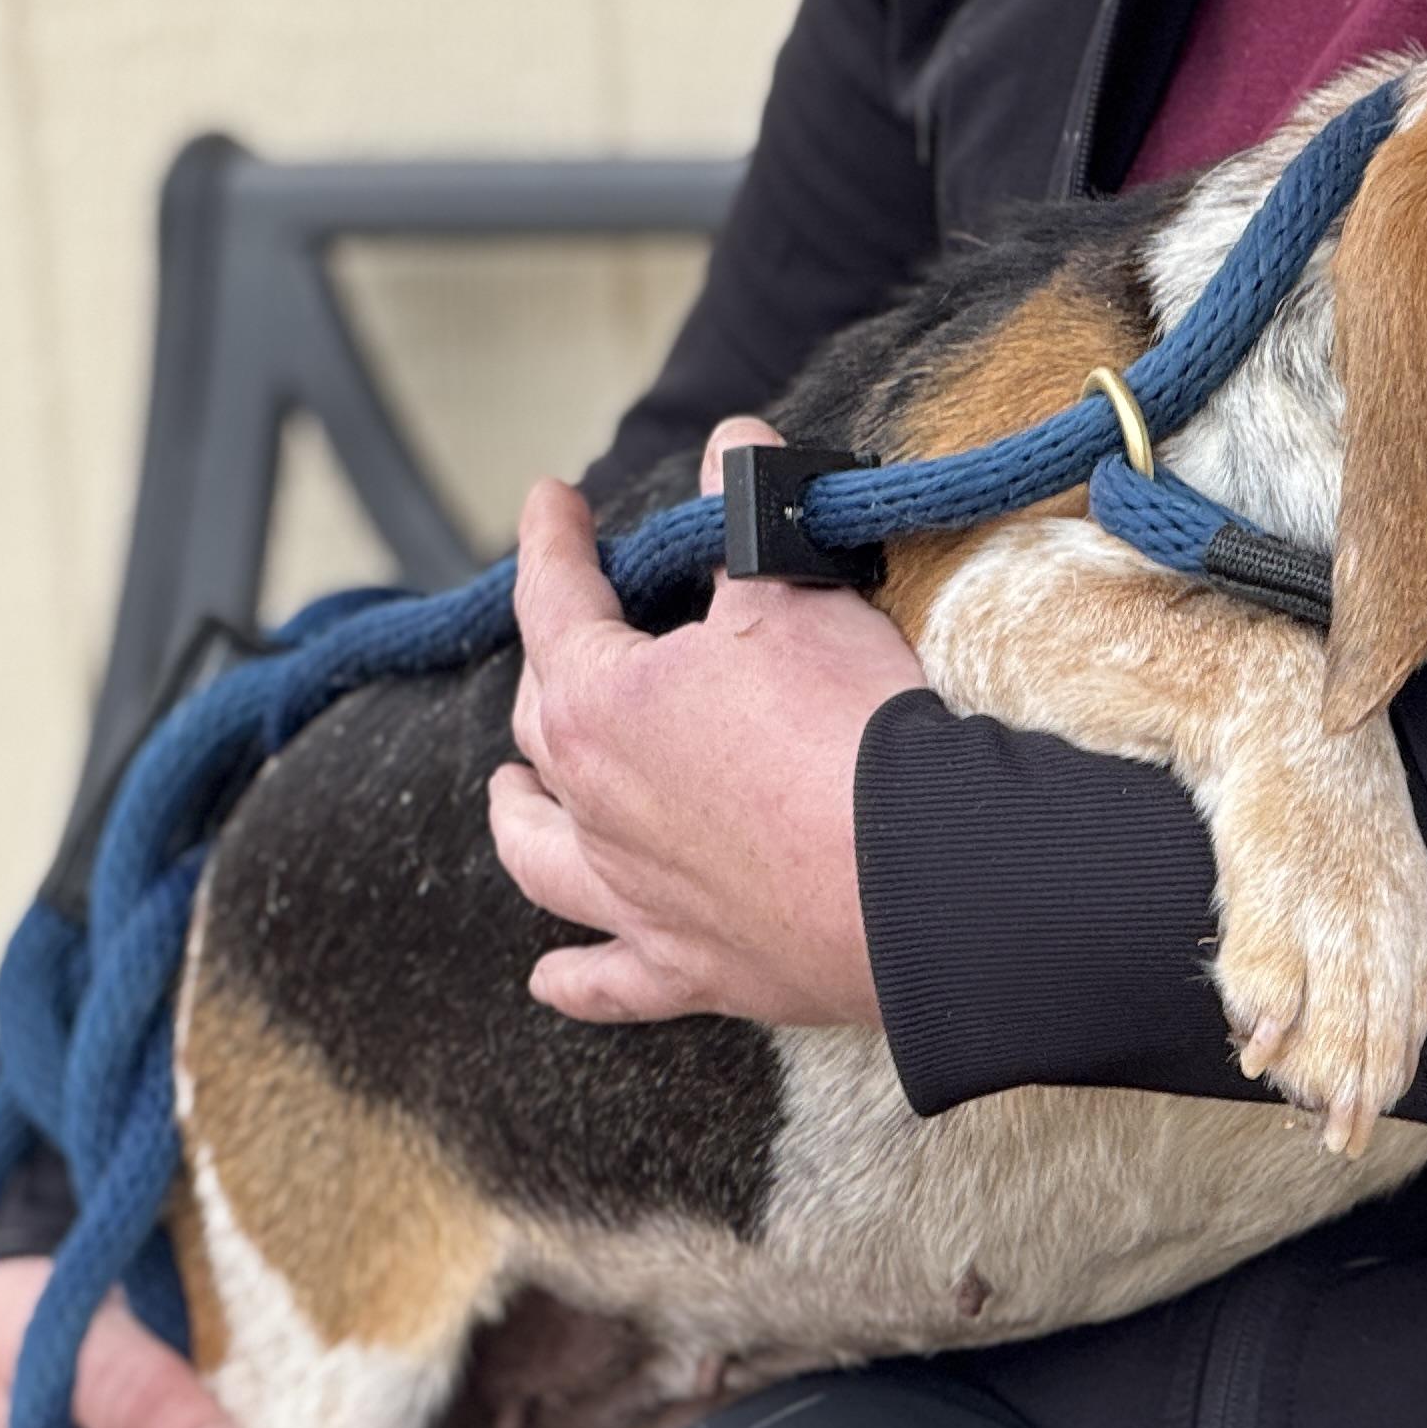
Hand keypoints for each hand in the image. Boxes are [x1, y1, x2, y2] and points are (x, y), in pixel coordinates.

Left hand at [490, 421, 926, 1028]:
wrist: (919, 875)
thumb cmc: (847, 727)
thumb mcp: (795, 591)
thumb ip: (750, 515)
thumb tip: (733, 445)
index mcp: (599, 704)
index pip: (555, 601)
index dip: (552, 542)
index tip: (549, 504)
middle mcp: (592, 807)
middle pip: (544, 727)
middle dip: (548, 670)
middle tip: (571, 635)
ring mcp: (636, 897)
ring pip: (541, 857)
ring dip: (519, 820)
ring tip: (507, 795)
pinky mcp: (693, 969)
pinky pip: (608, 982)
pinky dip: (574, 979)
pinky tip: (549, 977)